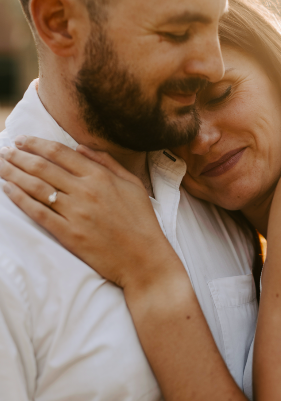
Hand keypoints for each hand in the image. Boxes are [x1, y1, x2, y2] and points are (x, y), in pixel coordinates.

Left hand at [0, 136, 174, 288]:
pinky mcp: (69, 234)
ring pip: (36, 187)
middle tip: (4, 151)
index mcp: (101, 176)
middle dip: (19, 156)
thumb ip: (107, 162)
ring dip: (13, 173)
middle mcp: (86, 191)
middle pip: (43, 167)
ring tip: (0, 166)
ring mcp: (76, 213)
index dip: (36, 144)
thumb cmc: (142, 223)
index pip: (60, 153)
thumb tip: (80, 147)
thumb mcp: (132, 185)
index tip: (22, 140)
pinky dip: (19, 199)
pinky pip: (38, 212)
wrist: (145, 260)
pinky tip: (7, 189)